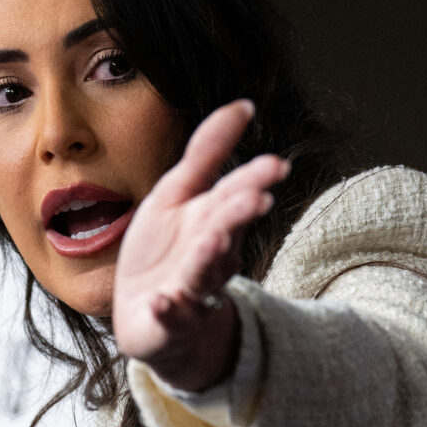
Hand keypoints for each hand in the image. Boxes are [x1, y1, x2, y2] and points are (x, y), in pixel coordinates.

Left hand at [112, 99, 289, 390]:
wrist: (150, 316)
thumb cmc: (166, 249)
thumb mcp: (178, 194)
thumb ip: (207, 153)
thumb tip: (244, 105)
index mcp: (212, 221)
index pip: (235, 196)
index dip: (253, 181)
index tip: (275, 165)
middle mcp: (209, 255)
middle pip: (226, 232)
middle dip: (238, 216)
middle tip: (256, 198)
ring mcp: (191, 290)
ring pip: (203, 273)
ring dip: (209, 257)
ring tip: (214, 239)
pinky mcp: (169, 321)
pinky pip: (171, 317)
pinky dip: (170, 310)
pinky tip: (164, 301)